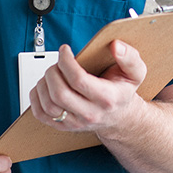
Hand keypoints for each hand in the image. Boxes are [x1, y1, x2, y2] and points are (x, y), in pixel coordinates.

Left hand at [30, 41, 147, 133]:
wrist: (119, 116)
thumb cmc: (122, 91)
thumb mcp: (135, 72)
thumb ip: (129, 57)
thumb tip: (116, 46)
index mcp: (107, 98)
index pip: (79, 80)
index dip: (66, 61)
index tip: (65, 50)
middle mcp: (90, 113)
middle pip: (60, 94)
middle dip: (53, 72)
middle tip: (57, 63)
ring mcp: (75, 122)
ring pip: (49, 105)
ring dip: (44, 84)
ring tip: (52, 74)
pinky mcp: (63, 126)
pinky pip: (41, 114)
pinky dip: (36, 98)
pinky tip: (44, 87)